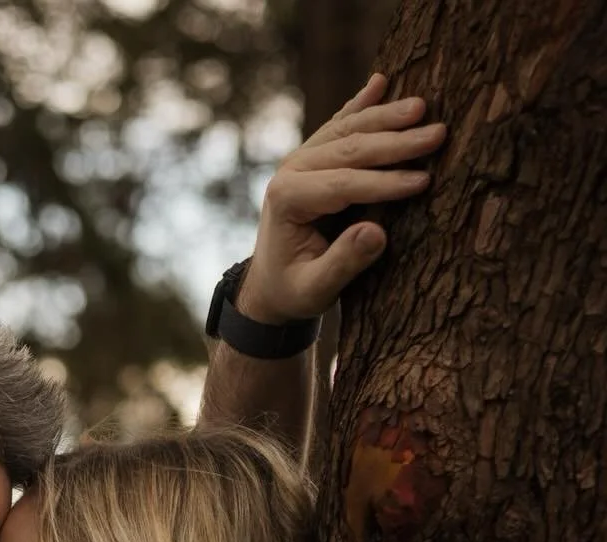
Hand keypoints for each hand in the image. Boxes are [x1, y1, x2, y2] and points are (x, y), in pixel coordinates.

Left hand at [239, 73, 446, 324]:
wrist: (271, 285)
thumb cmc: (295, 291)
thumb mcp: (316, 290)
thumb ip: (344, 264)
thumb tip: (377, 234)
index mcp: (288, 199)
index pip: (343, 183)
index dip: (385, 182)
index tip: (423, 180)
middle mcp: (291, 170)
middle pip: (350, 148)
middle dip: (396, 142)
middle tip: (439, 134)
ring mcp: (301, 158)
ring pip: (349, 129)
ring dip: (388, 117)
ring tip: (424, 107)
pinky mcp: (313, 156)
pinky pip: (341, 124)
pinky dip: (362, 104)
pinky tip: (381, 81)